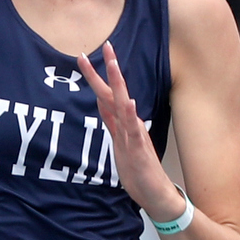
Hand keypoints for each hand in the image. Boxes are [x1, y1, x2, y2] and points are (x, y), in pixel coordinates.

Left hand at [79, 43, 182, 223]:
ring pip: (124, 105)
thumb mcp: (118, 141)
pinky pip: (135, 130)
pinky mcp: (140, 150)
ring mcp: (135, 135)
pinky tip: (128, 101)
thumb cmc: (138, 169)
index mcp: (123, 123)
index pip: (106, 94)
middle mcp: (130, 124)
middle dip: (109, 69)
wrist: (155, 193)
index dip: (95, 76)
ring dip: (119, 84)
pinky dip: (131, 115)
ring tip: (113, 64)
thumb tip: (99, 101)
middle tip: (106, 45)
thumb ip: (111, 121)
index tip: (84, 57)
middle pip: (116, 92)